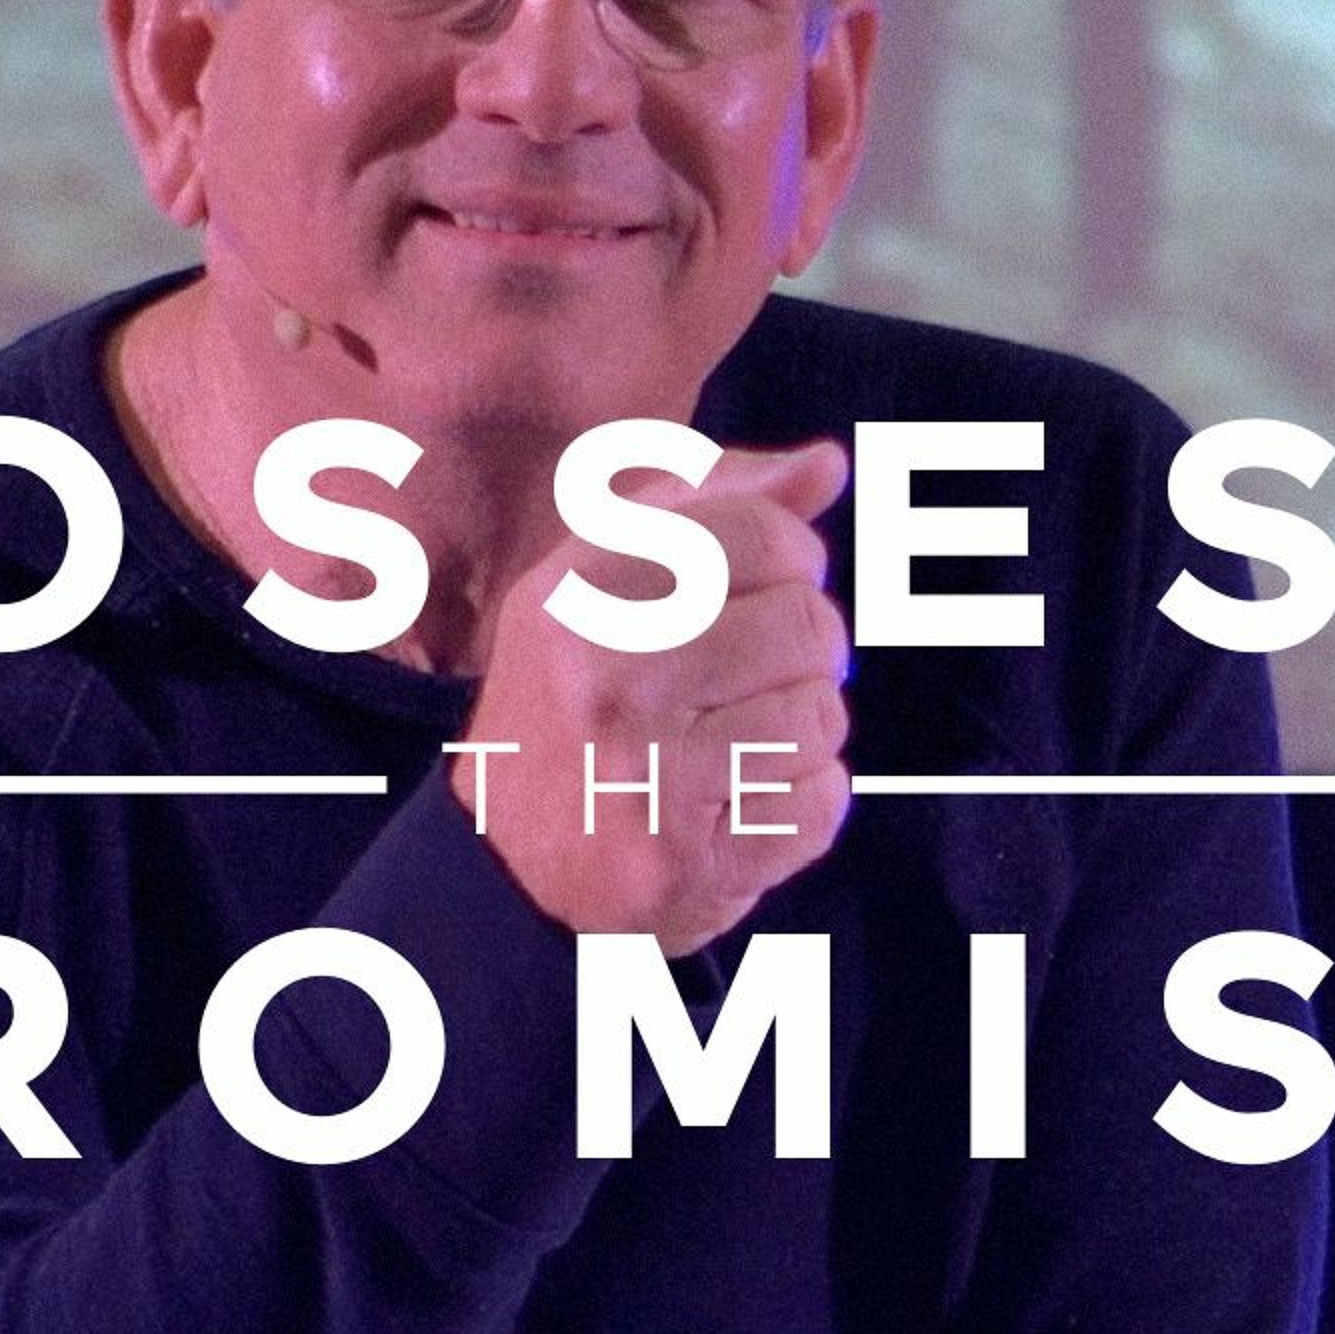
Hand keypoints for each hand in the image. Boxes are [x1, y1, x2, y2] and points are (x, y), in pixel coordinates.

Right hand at [455, 438, 851, 957]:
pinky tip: (738, 805)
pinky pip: (821, 804)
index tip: (763, 593)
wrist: (505, 866)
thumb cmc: (574, 697)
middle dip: (803, 654)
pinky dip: (801, 806)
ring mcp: (649, 778)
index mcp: (582, 592)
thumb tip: (829, 467)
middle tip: (750, 681)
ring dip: (801, 734)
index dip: (791, 563)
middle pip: (808, 625)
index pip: (767, 534)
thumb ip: (717, 507)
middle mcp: (609, 680)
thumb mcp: (604, 578)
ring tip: (734, 746)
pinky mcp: (691, 862)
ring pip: (822, 717)